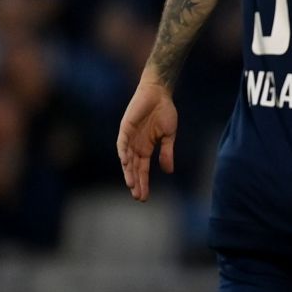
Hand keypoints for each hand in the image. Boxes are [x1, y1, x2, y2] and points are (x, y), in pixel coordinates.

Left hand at [117, 75, 177, 201]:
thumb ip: (167, 153)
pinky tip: (125, 163)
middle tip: (138, 197)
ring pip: (127, 159)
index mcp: (146, 148)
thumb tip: (168, 171)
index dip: (144, 182)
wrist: (159, 94)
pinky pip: (122, 143)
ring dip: (128, 172)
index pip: (142, 169)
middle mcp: (135, 146)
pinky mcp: (125, 128)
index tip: (145, 196)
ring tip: (131, 185)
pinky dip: (123, 153)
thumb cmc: (164, 112)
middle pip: (134, 168)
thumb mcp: (169, 136)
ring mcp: (129, 137)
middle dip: (136, 182)